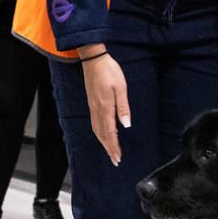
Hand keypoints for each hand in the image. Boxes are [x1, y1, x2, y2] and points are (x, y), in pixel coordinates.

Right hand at [78, 47, 129, 166]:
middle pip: (101, 134)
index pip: (110, 132)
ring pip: (97, 130)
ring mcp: (92, 106)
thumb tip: (126, 125)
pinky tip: (103, 134)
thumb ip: (123, 107)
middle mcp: (97, 109)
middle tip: (115, 160)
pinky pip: (94, 123)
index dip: (114, 146)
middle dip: (108, 148)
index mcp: (105, 107)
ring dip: (103, 142)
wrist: (93, 59)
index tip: (118, 158)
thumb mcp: (121, 87)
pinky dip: (99, 133)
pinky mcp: (91, 102)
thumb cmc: (109, 71)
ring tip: (110, 151)